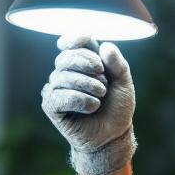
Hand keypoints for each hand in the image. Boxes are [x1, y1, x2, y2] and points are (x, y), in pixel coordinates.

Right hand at [40, 32, 135, 174]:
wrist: (113, 136)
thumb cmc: (117, 108)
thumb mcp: (124, 84)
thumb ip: (117, 64)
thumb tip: (105, 46)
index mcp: (84, 62)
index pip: (74, 42)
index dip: (76, 38)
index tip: (86, 40)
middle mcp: (67, 73)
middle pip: (66, 57)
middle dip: (87, 64)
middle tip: (104, 81)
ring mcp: (56, 88)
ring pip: (63, 76)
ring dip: (87, 85)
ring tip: (101, 96)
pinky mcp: (51, 105)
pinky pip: (59, 96)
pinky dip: (79, 99)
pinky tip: (92, 107)